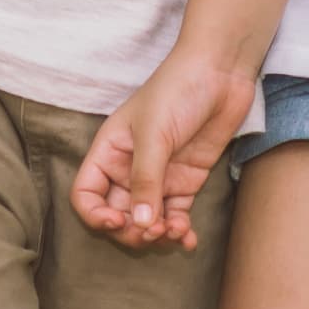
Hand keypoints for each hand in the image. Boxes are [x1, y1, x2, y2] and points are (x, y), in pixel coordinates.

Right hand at [71, 50, 255, 251]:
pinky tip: (188, 238)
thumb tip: (139, 224)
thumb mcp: (154, 133)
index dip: (95, 215)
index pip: (86, 194)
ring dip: (157, 235)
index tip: (118, 221)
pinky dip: (179, 231)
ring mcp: (158, 176)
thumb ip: (146, 180)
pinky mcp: (185, 180)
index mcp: (109, 151)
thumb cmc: (178, 89)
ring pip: (147, 220)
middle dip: (132, 230)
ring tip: (174, 231)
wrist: (221, 70)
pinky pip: (175, 216)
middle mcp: (129, 167)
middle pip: (117, 214)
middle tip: (153, 230)